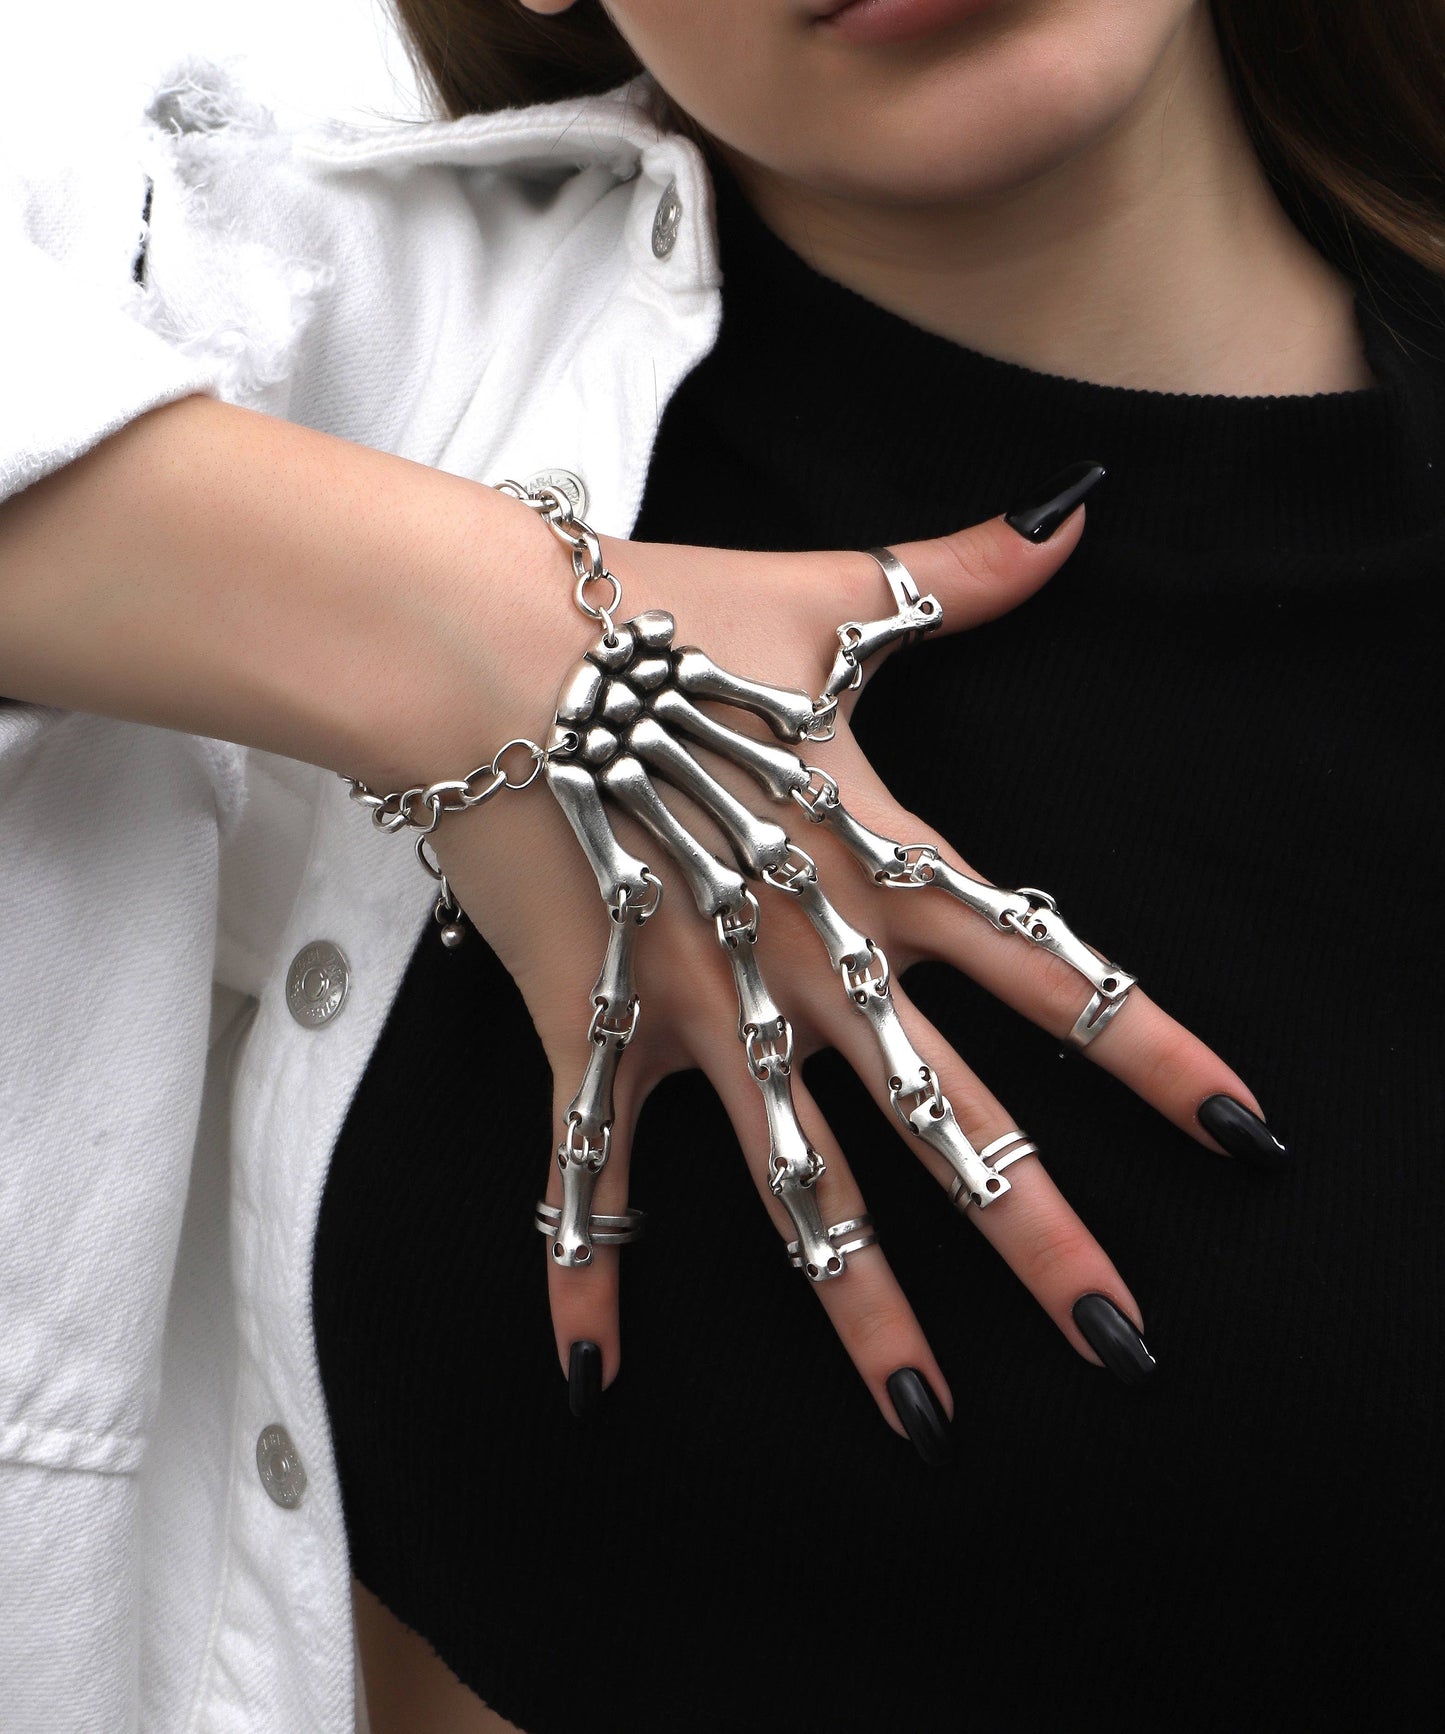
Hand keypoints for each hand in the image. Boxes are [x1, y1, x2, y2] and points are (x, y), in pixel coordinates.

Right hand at [426, 480, 1271, 1451]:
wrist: (486, 644)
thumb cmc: (659, 616)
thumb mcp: (830, 597)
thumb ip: (965, 571)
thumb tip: (1077, 511)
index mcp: (880, 865)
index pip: (1052, 973)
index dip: (1156, 1055)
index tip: (1247, 1137)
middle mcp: (808, 961)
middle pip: (951, 1121)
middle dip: (1042, 1235)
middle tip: (1124, 1343)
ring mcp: (699, 1009)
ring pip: (800, 1185)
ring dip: (865, 1307)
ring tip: (929, 1422)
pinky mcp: (594, 1027)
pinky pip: (588, 1172)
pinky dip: (586, 1273)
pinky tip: (596, 1377)